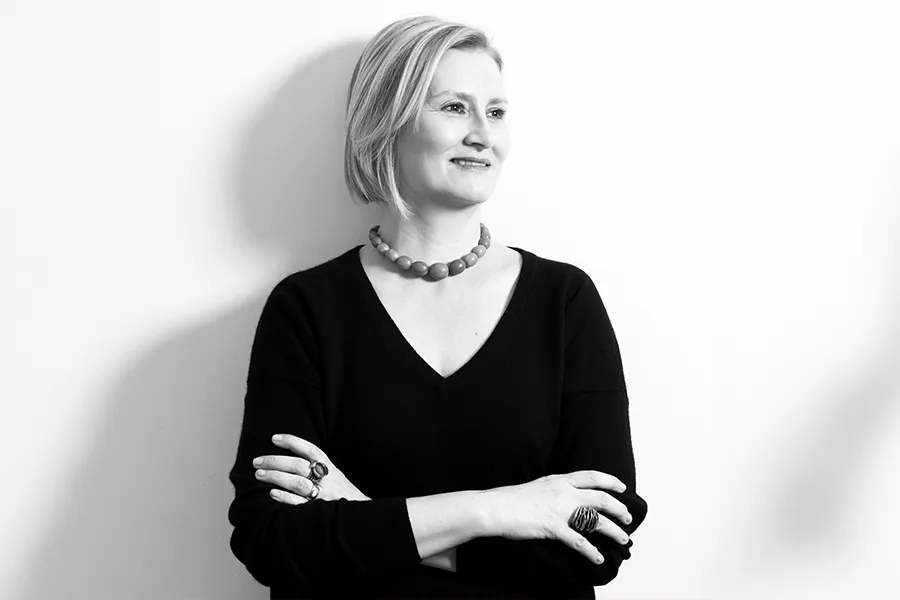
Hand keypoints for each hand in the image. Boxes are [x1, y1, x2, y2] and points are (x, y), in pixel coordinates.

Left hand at [253, 433, 368, 503]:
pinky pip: (299, 503)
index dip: (292, 442)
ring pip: (296, 482)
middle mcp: (327, 479)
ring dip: (276, 477)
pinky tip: (272, 494)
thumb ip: (319, 469)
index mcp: (331, 469)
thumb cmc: (344, 497)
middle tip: (257, 461)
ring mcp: (323, 495)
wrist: (362, 518)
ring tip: (259, 474)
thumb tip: (290, 461)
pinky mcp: (319, 511)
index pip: (310, 450)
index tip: (274, 439)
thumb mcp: (336, 477)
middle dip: (275, 461)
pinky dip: (285, 497)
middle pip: (298, 465)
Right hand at [483, 470, 632, 563]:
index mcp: (559, 480)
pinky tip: (598, 558)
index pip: (592, 477)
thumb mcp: (539, 485)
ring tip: (623, 539)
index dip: (610, 481)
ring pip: (596, 520)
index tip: (622, 488)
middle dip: (619, 509)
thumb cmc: (513, 498)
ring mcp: (559, 510)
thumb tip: (569, 495)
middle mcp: (563, 492)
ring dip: (613, 531)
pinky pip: (578, 541)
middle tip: (628, 519)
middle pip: (601, 498)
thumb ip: (556, 488)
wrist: (496, 507)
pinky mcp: (553, 527)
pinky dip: (591, 551)